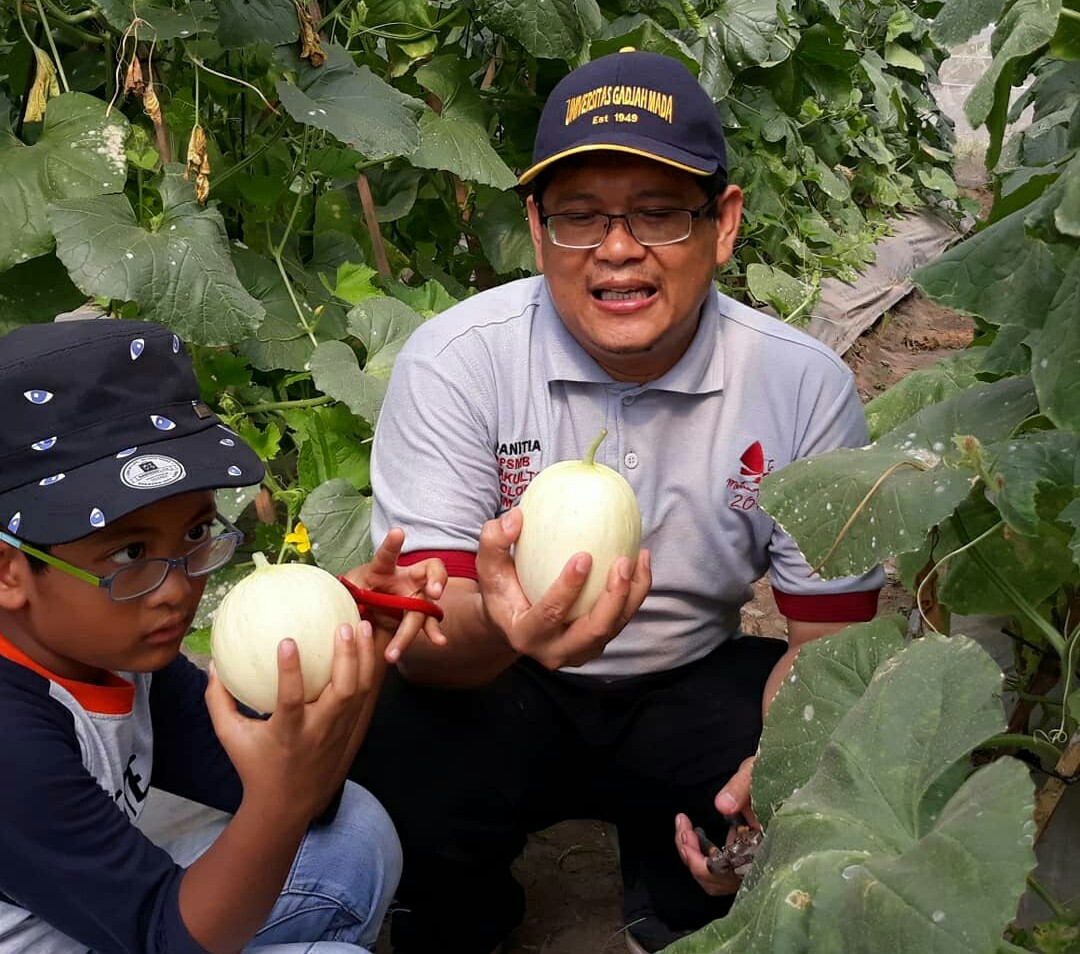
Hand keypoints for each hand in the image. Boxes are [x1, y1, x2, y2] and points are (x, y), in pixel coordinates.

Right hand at [206, 622, 375, 822]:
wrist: (287, 804)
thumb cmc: (255, 766)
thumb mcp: (230, 737)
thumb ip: (219, 701)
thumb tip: (213, 665)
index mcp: (288, 732)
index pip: (291, 700)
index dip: (290, 671)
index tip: (287, 640)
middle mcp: (318, 730)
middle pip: (343, 692)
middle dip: (347, 657)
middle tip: (345, 625)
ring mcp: (338, 730)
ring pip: (360, 691)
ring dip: (365, 657)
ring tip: (363, 625)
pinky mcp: (349, 730)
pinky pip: (364, 696)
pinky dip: (368, 669)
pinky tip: (368, 645)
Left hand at [344, 528, 447, 663]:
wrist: (363, 612)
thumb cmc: (357, 594)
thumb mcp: (349, 592)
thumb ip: (349, 596)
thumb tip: (336, 607)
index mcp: (383, 569)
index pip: (387, 554)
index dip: (392, 544)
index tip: (398, 532)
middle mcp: (405, 578)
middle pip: (429, 572)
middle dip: (435, 580)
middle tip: (433, 592)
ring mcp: (415, 597)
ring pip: (426, 607)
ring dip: (429, 623)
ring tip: (436, 637)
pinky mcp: (416, 615)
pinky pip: (427, 623)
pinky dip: (433, 633)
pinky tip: (439, 641)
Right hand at [475, 507, 650, 668]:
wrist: (511, 624)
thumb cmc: (501, 590)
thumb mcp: (488, 568)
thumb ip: (494, 541)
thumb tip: (517, 517)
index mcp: (525, 635)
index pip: (550, 614)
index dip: (568, 588)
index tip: (584, 555)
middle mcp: (555, 651)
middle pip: (593, 630)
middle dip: (613, 597)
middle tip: (622, 561)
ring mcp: (579, 651)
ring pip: (615, 627)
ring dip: (632, 593)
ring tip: (638, 557)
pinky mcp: (596, 643)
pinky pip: (622, 620)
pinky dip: (635, 592)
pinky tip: (640, 562)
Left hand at [675, 756, 760, 895]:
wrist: (788, 775)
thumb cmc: (774, 772)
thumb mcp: (756, 773)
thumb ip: (741, 788)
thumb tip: (722, 806)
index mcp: (768, 846)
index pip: (730, 873)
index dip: (701, 863)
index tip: (687, 834)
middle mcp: (762, 861)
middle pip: (719, 881)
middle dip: (692, 858)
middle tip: (683, 828)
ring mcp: (753, 861)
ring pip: (718, 880)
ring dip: (695, 859)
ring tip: (684, 829)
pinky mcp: (746, 854)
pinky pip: (721, 869)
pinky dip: (703, 856)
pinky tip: (694, 833)